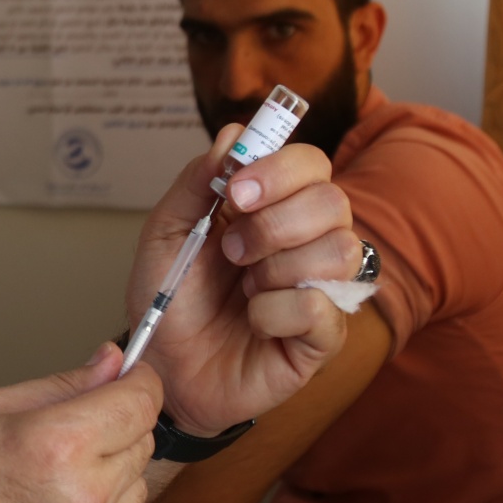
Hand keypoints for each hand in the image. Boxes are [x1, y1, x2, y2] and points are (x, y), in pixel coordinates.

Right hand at [0, 345, 160, 502]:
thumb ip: (61, 385)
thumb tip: (111, 363)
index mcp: (57, 446)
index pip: (141, 403)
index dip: (138, 384)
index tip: (129, 380)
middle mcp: (83, 502)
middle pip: (142, 447)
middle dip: (116, 431)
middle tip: (64, 436)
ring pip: (133, 495)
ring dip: (106, 481)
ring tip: (45, 486)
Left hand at [127, 125, 355, 434]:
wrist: (162, 367)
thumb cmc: (170, 298)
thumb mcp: (167, 232)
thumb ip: (198, 180)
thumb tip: (235, 135)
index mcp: (275, 207)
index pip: (311, 163)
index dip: (278, 170)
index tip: (234, 194)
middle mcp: (308, 241)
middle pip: (333, 202)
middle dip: (273, 224)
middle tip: (231, 252)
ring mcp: (322, 289)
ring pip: (340, 250)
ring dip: (276, 267)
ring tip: (244, 288)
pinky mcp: (323, 337)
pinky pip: (322, 308)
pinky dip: (274, 312)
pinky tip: (254, 322)